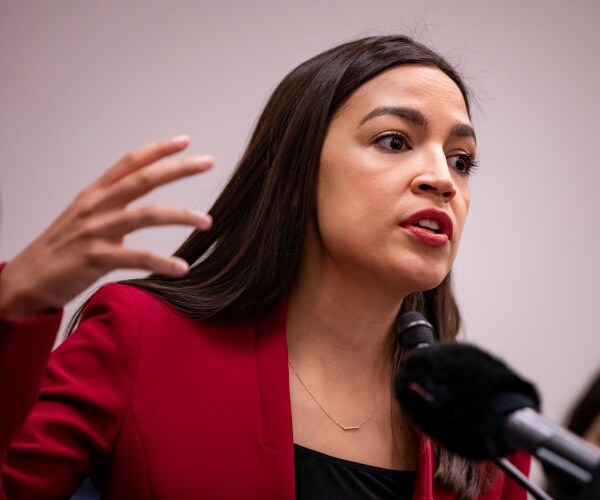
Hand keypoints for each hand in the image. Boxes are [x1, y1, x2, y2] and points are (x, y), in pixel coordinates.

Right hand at [0, 135, 212, 318]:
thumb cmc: (61, 250)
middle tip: (208, 162)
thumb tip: (143, 205)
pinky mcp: (95, 258)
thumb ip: (113, 206)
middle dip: (179, 169)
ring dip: (182, 216)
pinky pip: (137, 257)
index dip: (158, 150)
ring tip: (207, 222)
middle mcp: (96, 206)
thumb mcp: (86, 218)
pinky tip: (182, 268)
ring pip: (147, 215)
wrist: (27, 280)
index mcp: (95, 194)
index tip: (185, 141)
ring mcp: (95, 231)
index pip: (130, 163)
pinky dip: (162, 262)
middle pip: (144, 179)